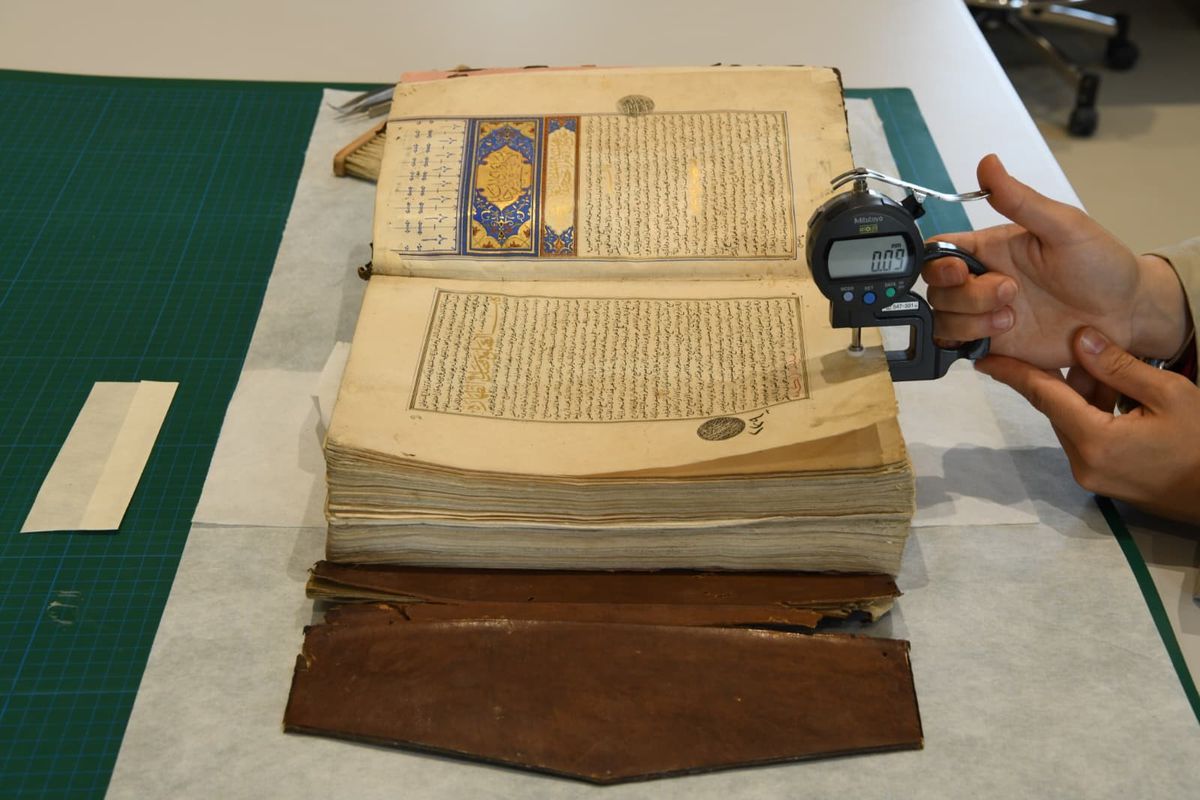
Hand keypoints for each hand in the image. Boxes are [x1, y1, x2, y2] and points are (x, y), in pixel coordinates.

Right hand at [923, 155, 1189, 367]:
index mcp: (991, 249)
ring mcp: (985, 314)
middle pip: (937, 290)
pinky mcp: (994, 344)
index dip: (937, 263)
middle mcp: (982, 281)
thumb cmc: (1102, 265)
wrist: (1126, 314)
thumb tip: (988, 163)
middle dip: (966, 295)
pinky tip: (1004, 333)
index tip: (958, 270)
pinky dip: (970, 341)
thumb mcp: (1064, 226)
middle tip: (1010, 292)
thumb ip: (1020, 200)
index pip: (939, 252)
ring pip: (943, 320)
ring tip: (1012, 318)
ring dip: (971, 321)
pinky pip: (958, 346)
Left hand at [976, 327, 1199, 522]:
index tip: (985, 359)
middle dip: (1069, 377)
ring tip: (1118, 374)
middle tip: (1089, 348)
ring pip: (1073, 422)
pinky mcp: (1104, 481)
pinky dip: (1096, 415)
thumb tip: (1079, 339)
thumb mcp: (1168, 394)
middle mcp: (1084, 463)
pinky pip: (1087, 438)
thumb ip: (1118, 366)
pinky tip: (1125, 400)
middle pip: (1058, 409)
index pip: (1043, 397)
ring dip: (1086, 396)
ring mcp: (1093, 476)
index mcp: (1095, 441)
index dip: (1014, 374)